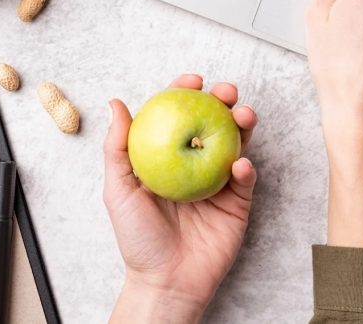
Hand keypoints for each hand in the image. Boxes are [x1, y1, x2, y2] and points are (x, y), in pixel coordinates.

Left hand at [104, 74, 257, 323]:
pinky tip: (240, 164)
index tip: (192, 81)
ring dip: (242, 125)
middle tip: (226, 92)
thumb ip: (118, 147)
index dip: (186, 93)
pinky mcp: (237, 204)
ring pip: (235, 144)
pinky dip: (246, 168)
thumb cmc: (138, 238)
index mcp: (167, 156)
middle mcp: (194, 164)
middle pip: (212, 122)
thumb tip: (116, 103)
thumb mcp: (119, 190)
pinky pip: (246, 180)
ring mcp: (218, 182)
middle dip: (223, 101)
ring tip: (242, 115)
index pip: (178, 115)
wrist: (165, 281)